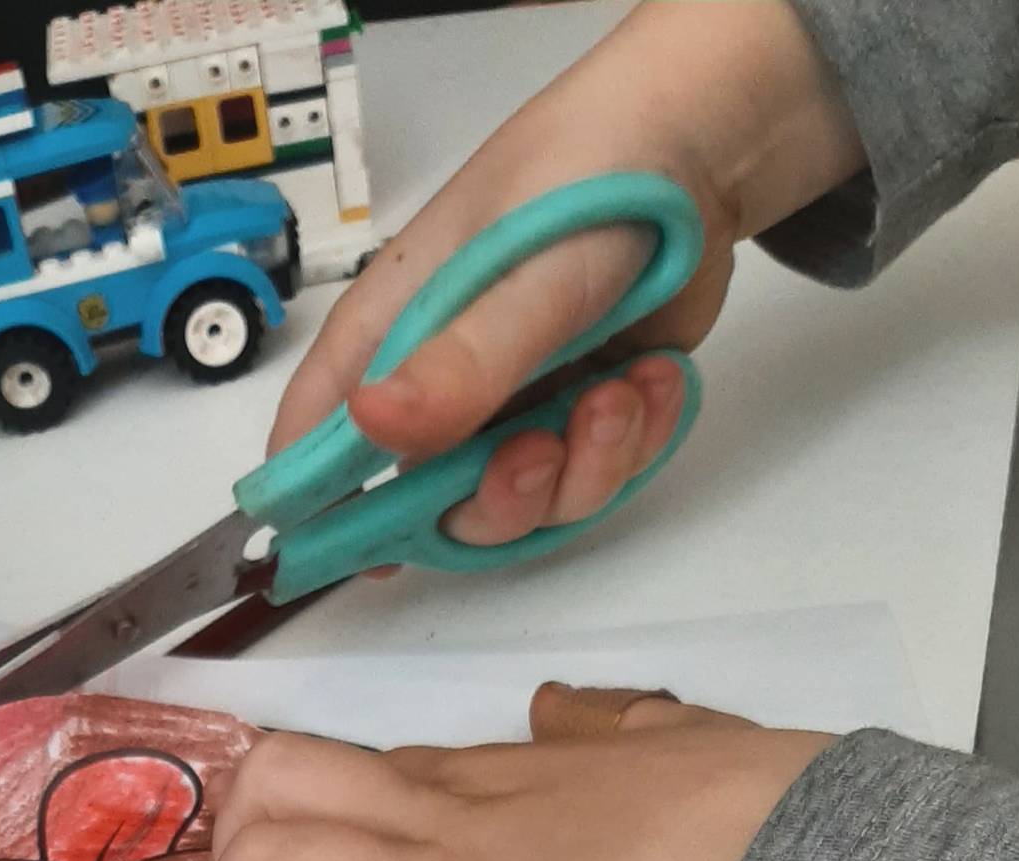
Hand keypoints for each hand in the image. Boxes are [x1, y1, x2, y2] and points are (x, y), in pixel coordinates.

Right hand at [269, 2, 864, 549]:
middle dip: (496, 500)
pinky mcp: (576, 416)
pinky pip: (593, 480)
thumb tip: (374, 430)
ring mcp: (511, 407)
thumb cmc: (585, 188)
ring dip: (584, 467)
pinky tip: (655, 379)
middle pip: (432, 506)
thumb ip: (458, 364)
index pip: (314, 444)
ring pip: (525, 505)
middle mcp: (438, 386)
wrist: (703, 145)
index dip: (322, 512)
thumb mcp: (520, 277)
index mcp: (389, 341)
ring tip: (623, 392)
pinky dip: (633, 444)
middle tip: (543, 451)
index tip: (363, 557)